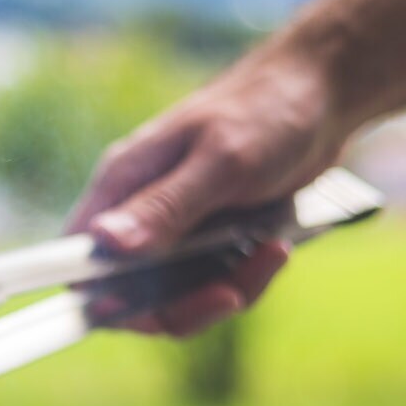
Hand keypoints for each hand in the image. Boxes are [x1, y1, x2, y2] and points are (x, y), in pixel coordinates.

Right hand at [67, 47, 354, 335]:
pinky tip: (274, 247)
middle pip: (133, 294)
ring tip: (270, 253)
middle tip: (230, 293)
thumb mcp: (220, 162)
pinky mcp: (211, 236)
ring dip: (227, 290)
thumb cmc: (266, 110)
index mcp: (122, 185)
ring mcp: (177, 227)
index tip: (148, 314)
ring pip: (180, 295)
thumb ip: (164, 206)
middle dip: (185, 304)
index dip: (103, 298)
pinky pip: (215, 282)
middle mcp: (139, 211)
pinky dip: (247, 277)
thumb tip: (105, 242)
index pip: (81, 261)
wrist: (324, 91)